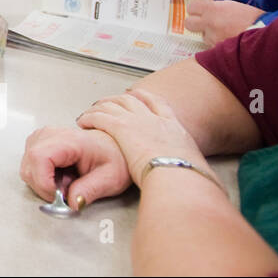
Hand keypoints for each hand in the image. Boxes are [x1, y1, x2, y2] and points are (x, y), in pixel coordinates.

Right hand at [19, 125, 131, 210]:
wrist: (115, 146)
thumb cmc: (115, 156)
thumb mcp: (111, 178)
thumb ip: (89, 191)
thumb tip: (71, 203)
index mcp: (69, 139)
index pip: (39, 157)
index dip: (43, 182)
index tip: (58, 195)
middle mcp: (51, 135)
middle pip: (29, 166)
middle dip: (44, 187)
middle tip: (66, 193)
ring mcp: (42, 138)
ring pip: (27, 168)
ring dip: (43, 183)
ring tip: (67, 183)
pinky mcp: (39, 144)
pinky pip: (30, 166)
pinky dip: (42, 178)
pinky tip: (60, 177)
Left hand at [76, 88, 209, 186]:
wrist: (181, 177)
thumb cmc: (188, 180)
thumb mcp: (194, 168)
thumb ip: (190, 167)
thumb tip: (194, 177)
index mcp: (174, 128)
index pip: (158, 104)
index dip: (144, 98)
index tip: (135, 97)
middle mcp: (156, 119)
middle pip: (131, 99)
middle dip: (116, 99)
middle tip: (105, 103)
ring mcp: (138, 121)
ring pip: (113, 104)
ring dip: (99, 106)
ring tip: (90, 113)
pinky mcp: (121, 128)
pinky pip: (100, 116)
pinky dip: (89, 117)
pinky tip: (83, 122)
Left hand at [183, 0, 262, 45]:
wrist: (267, 33)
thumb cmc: (252, 17)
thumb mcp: (232, 6)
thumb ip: (215, 7)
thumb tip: (204, 10)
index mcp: (213, 9)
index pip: (191, 7)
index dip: (195, 10)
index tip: (199, 11)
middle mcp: (210, 23)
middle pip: (188, 23)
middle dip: (195, 24)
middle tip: (205, 24)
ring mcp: (214, 37)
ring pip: (203, 36)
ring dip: (210, 35)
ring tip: (225, 33)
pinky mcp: (219, 49)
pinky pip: (213, 46)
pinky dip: (219, 45)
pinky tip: (229, 41)